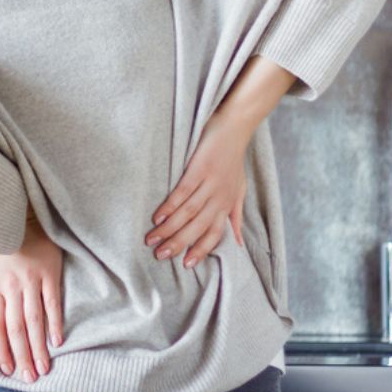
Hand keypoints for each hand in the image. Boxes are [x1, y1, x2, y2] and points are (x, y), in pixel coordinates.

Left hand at [0, 211, 63, 383]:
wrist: (21, 214)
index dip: (0, 350)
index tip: (7, 370)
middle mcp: (12, 287)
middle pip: (16, 330)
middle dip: (22, 357)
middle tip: (29, 378)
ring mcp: (32, 281)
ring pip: (34, 321)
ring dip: (39, 348)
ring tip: (43, 368)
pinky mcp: (50, 273)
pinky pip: (52, 303)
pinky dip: (55, 324)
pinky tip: (57, 342)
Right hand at [144, 109, 248, 267]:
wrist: (234, 126)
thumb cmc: (234, 159)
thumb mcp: (240, 190)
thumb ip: (236, 216)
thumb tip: (239, 243)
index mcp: (228, 204)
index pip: (214, 233)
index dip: (200, 249)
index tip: (185, 264)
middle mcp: (220, 197)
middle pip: (198, 227)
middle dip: (178, 243)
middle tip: (160, 255)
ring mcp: (210, 183)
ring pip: (188, 213)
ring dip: (169, 228)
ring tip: (152, 240)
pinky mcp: (199, 168)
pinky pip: (183, 192)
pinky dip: (170, 205)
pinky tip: (157, 216)